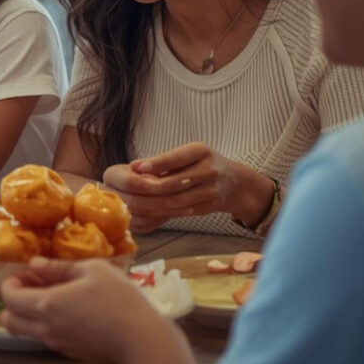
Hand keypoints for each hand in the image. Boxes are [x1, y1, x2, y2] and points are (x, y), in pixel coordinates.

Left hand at [0, 257, 179, 363]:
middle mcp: (45, 328)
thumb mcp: (93, 270)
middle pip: (8, 320)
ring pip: (25, 331)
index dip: (12, 281)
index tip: (30, 272)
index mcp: (46, 305)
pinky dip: (45, 324)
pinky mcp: (71, 353)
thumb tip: (34, 264)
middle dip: (13, 300)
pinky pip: (45, 338)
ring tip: (54, 296)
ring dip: (28, 313)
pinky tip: (69, 310)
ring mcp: (57, 344)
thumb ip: (58, 267)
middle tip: (35, 285)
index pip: (8, 297)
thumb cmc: (120, 299)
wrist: (143, 341)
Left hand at [103, 142, 270, 227]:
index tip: (135, 167)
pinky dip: (163, 212)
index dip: (155, 164)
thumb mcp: (189, 154)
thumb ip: (165, 160)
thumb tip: (134, 167)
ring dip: (151, 203)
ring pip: (175, 200)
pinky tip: (147, 212)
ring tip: (133, 203)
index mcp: (201, 151)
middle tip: (127, 191)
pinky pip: (182, 211)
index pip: (175, 158)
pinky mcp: (208, 207)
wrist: (235, 182)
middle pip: (173, 182)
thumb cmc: (203, 163)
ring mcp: (210, 190)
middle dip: (148, 188)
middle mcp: (208, 170)